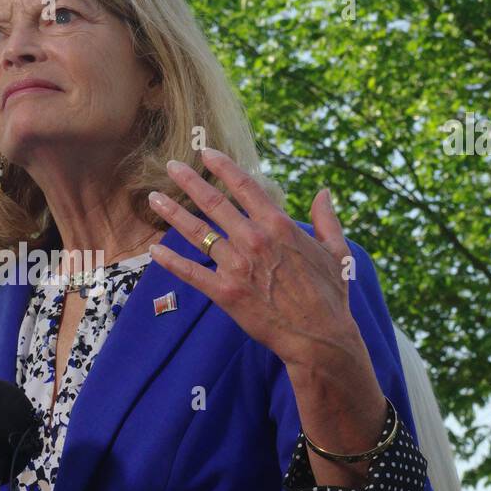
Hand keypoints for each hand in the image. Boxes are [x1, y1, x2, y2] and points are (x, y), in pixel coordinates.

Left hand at [147, 148, 358, 368]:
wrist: (320, 337)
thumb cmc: (330, 295)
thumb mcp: (336, 251)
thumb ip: (327, 218)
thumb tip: (323, 191)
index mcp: (279, 226)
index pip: (245, 186)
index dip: (223, 167)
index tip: (206, 153)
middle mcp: (254, 240)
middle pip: (214, 203)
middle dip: (189, 182)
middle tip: (171, 167)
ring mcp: (237, 266)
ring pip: (198, 233)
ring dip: (173, 213)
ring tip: (154, 198)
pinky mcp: (225, 293)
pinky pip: (191, 273)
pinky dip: (171, 261)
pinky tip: (154, 251)